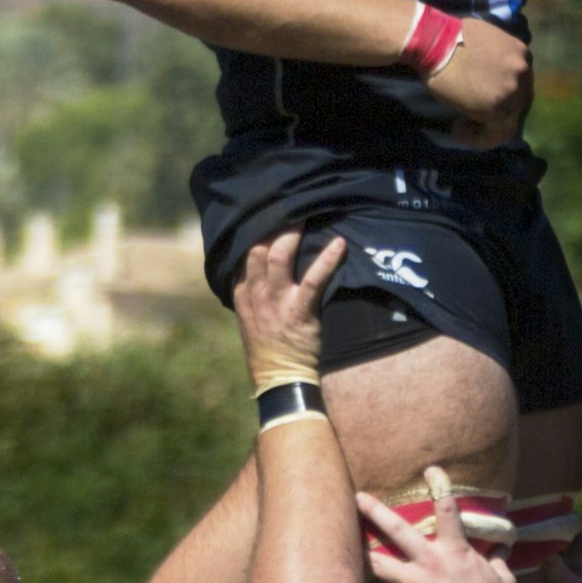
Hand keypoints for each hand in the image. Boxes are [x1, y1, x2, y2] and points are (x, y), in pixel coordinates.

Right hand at [227, 225, 344, 372]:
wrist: (279, 378)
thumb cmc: (269, 347)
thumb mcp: (251, 316)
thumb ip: (256, 291)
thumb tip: (269, 266)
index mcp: (241, 293)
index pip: (243, 254)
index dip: (255, 231)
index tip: (268, 212)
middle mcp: (255, 293)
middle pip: (258, 248)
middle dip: (272, 225)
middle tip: (289, 204)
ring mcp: (276, 301)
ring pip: (280, 256)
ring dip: (294, 232)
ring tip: (307, 212)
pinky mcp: (299, 310)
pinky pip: (314, 279)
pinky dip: (327, 259)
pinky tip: (339, 243)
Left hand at [361, 478, 517, 582]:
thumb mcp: (504, 582)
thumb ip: (500, 563)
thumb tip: (504, 549)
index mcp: (456, 552)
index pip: (450, 513)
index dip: (441, 489)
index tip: (431, 470)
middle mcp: (430, 562)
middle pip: (398, 530)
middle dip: (376, 512)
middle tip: (357, 497)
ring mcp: (413, 582)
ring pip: (376, 562)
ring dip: (355, 553)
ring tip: (332, 543)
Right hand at [413, 5, 533, 146]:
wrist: (434, 42)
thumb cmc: (451, 38)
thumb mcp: (487, 40)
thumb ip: (497, 58)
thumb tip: (488, 71)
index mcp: (522, 54)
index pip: (521, 83)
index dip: (501, 95)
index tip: (478, 99)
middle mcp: (524, 72)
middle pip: (519, 102)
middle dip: (497, 112)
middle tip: (471, 117)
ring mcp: (513, 91)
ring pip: (509, 121)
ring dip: (486, 127)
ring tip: (462, 126)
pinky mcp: (497, 109)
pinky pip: (496, 134)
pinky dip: (478, 138)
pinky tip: (458, 131)